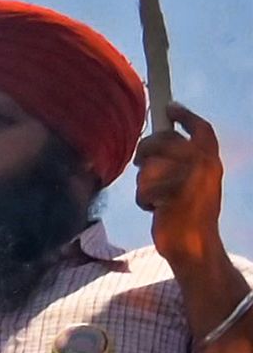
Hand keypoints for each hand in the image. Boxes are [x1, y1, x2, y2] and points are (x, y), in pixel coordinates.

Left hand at [137, 104, 227, 271]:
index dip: (185, 116)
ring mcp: (190, 178)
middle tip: (142, 165)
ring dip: (144, 184)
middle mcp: (204, 164)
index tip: (169, 106)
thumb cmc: (189, 215)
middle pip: (162, 139)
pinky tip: (156, 210)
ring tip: (157, 199)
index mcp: (211, 160)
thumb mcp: (195, 182)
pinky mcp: (173, 194)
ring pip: (148, 166)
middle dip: (146, 152)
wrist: (195, 246)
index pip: (201, 128)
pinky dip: (143, 200)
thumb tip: (160, 140)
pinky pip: (143, 187)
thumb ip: (184, 161)